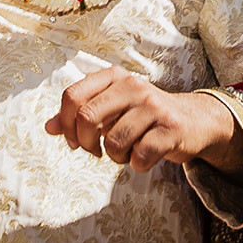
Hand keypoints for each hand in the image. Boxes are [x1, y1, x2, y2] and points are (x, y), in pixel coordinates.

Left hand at [44, 67, 229, 173]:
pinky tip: (144, 156)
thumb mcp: (111, 109)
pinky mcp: (171, 128)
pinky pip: (139, 156)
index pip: (72, 96)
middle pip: (88, 117)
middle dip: (85, 143)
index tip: (74, 140)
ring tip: (126, 151)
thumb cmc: (143, 117)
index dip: (66, 124)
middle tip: (95, 152)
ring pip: (113, 141)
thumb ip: (79, 116)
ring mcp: (154, 106)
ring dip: (115, 157)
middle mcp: (133, 86)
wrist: (194, 121)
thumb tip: (49, 127)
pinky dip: (137, 165)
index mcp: (114, 77)